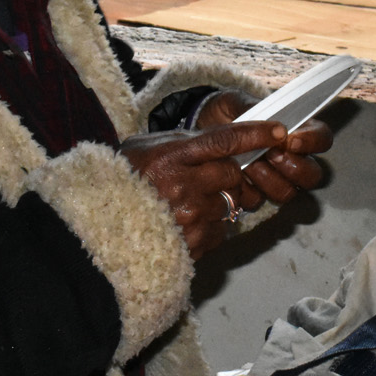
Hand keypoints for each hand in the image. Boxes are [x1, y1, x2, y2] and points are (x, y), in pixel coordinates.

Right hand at [121, 122, 285, 259]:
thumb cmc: (121, 182)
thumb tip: (221, 142)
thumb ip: (183, 143)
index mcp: (172, 156)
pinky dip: (212, 225)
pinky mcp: (194, 243)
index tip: (278, 131)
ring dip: (220, 201)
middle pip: (234, 174)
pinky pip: (222, 229)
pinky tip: (187, 222)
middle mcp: (184, 185)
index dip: (256, 135)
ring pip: (231, 203)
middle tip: (212, 178)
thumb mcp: (145, 148)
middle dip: (231, 175)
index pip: (225, 140)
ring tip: (191, 203)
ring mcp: (190, 217)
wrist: (96, 226)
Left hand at [192, 90, 333, 205]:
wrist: (203, 127)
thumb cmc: (229, 111)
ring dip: (269, 180)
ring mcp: (275, 179)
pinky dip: (247, 191)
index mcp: (297, 132)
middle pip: (313, 175)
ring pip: (288, 192)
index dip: (313, 142)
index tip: (291, 141)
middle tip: (270, 155)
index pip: (322, 138)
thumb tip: (277, 128)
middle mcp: (292, 159)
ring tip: (249, 165)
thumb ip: (259, 111)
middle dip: (293, 167)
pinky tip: (235, 177)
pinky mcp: (255, 194)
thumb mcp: (239, 102)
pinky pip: (259, 201)